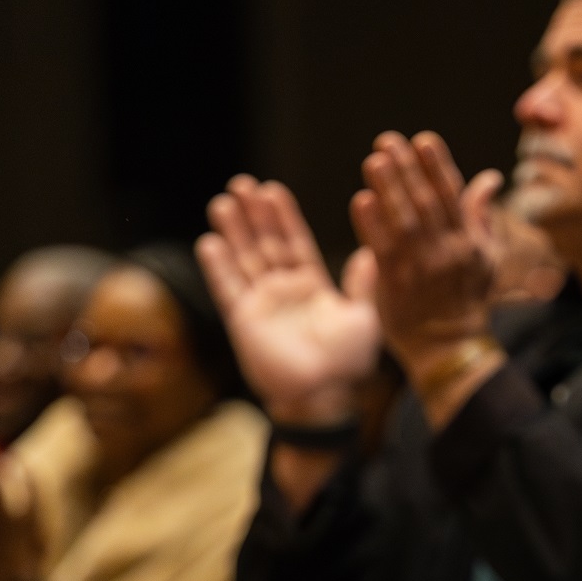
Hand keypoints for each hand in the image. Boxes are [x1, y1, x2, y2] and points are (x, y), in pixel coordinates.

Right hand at [197, 175, 380, 423]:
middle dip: (254, 215)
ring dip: (234, 231)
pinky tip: (210, 241)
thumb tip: (371, 253)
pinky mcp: (243, 321)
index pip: (296, 243)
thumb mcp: (364, 318)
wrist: (323, 397)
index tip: (273, 190)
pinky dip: (218, 267)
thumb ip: (362, 285)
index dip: (284, 217)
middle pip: (265, 244)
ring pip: (244, 259)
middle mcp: (285, 292)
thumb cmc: (348, 363)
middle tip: (242, 184)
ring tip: (224, 202)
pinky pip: (228, 288)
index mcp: (313, 287)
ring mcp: (262, 304)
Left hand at [350, 132, 505, 385]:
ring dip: (388, 189)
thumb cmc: (466, 300)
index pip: (452, 197)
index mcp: (468, 243)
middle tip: (388, 140)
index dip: (437, 167)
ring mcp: (420, 268)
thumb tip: (489, 178)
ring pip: (403, 222)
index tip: (423, 140)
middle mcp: (446, 252)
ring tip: (373, 160)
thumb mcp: (485, 258)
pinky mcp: (395, 284)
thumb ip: (481, 216)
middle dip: (407, 169)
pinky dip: (371, 224)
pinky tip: (361, 200)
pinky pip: (382, 249)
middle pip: (425, 203)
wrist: (449, 348)